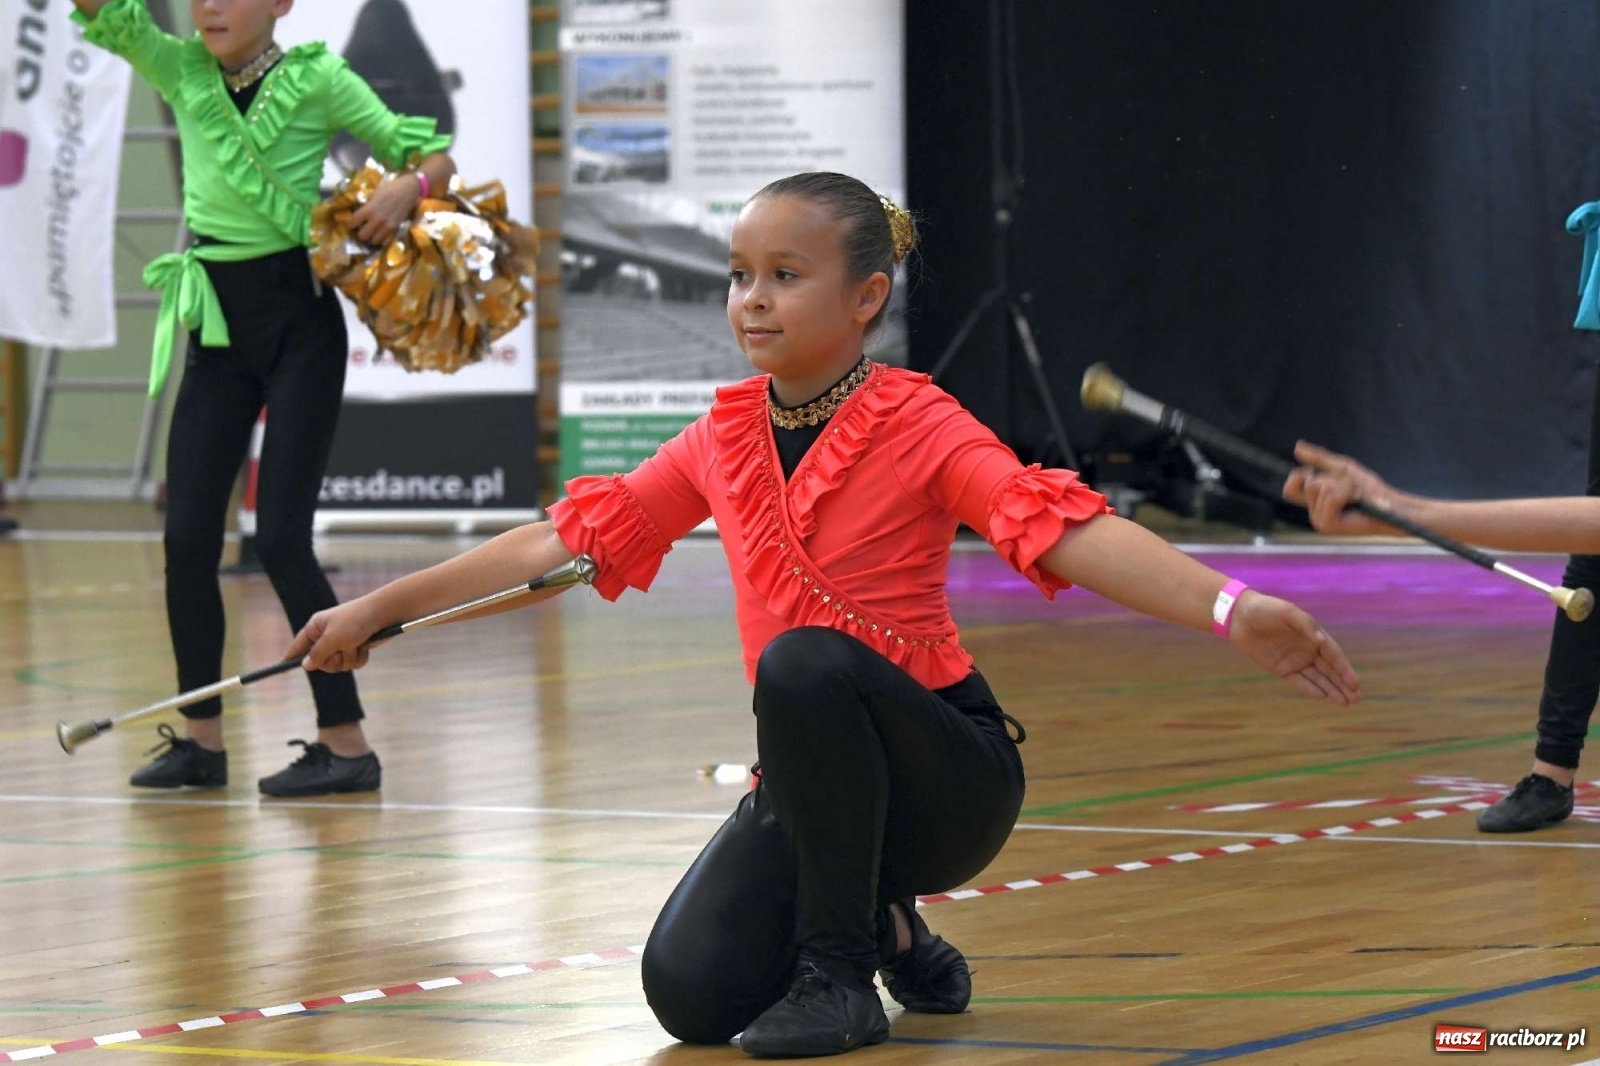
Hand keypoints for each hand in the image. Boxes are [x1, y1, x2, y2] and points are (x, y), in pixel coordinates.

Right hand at [286, 598, 387, 672]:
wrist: (384, 613)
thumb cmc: (355, 621)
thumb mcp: (332, 639)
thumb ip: (318, 653)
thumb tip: (305, 665)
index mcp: (316, 627)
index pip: (298, 645)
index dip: (291, 656)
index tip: (281, 667)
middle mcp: (327, 635)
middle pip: (321, 662)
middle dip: (333, 660)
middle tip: (340, 650)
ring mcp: (342, 642)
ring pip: (339, 665)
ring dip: (349, 658)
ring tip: (356, 644)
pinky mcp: (357, 646)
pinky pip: (353, 663)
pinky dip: (359, 657)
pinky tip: (365, 646)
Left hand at [348, 173, 420, 246]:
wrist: (408, 190)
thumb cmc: (389, 189)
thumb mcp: (373, 195)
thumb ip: (366, 206)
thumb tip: (359, 215)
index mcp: (369, 209)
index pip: (353, 223)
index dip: (351, 223)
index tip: (353, 223)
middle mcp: (377, 220)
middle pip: (362, 236)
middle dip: (361, 233)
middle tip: (363, 229)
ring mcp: (387, 226)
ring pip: (374, 241)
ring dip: (372, 237)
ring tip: (373, 232)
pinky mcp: (396, 229)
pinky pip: (386, 242)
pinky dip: (382, 240)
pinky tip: (382, 234)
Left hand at [1228, 591, 1360, 704]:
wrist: (1240, 617)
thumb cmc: (1265, 610)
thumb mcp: (1286, 612)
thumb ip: (1304, 625)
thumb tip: (1320, 640)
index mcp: (1313, 635)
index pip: (1333, 655)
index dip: (1345, 669)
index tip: (1355, 683)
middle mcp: (1308, 649)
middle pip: (1330, 670)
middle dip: (1343, 684)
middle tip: (1356, 699)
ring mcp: (1295, 660)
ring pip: (1318, 678)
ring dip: (1331, 690)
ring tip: (1345, 703)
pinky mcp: (1282, 669)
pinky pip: (1299, 681)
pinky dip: (1311, 689)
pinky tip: (1323, 697)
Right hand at [1282, 440, 1396, 535]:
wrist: (1387, 504)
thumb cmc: (1368, 489)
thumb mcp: (1341, 469)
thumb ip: (1319, 459)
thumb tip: (1297, 446)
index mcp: (1315, 502)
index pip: (1289, 489)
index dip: (1298, 476)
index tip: (1315, 473)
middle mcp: (1314, 513)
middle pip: (1306, 485)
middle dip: (1330, 478)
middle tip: (1349, 486)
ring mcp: (1319, 521)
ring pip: (1318, 488)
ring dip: (1342, 485)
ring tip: (1355, 494)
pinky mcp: (1328, 525)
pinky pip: (1328, 496)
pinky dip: (1344, 491)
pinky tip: (1355, 499)